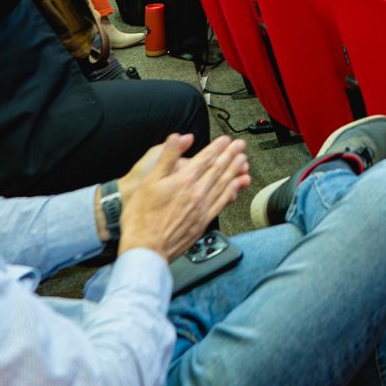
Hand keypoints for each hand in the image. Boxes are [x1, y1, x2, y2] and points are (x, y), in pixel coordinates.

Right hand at [117, 134, 249, 261]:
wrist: (146, 247)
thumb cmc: (141, 216)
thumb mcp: (149, 180)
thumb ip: (167, 156)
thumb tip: (179, 138)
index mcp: (184, 180)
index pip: (205, 158)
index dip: (217, 147)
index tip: (225, 140)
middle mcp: (197, 192)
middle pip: (218, 169)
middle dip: (231, 155)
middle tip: (240, 146)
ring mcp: (202, 208)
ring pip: (224, 184)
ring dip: (235, 171)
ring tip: (244, 162)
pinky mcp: (203, 221)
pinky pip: (222, 202)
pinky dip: (231, 192)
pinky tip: (236, 187)